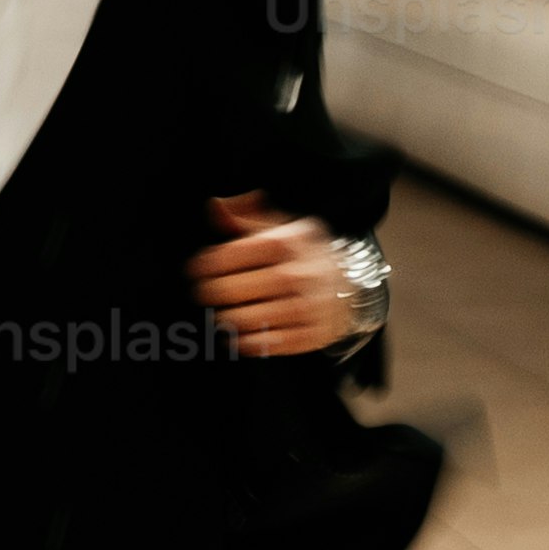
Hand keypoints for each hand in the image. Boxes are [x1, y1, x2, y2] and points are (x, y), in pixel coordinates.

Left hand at [191, 191, 374, 360]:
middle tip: (205, 293)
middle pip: (230, 291)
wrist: (352, 286)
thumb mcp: (281, 226)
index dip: (205, 264)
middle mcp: (296, 275)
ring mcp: (305, 308)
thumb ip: (244, 215)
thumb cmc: (303, 254)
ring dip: (225, 318)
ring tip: (222, 313)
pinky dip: (244, 341)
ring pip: (242, 320)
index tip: (195, 270)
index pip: (229, 255)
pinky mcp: (309, 336)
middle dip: (210, 293)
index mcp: (285, 243)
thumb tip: (215, 205)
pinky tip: (238, 333)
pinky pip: (263, 344)